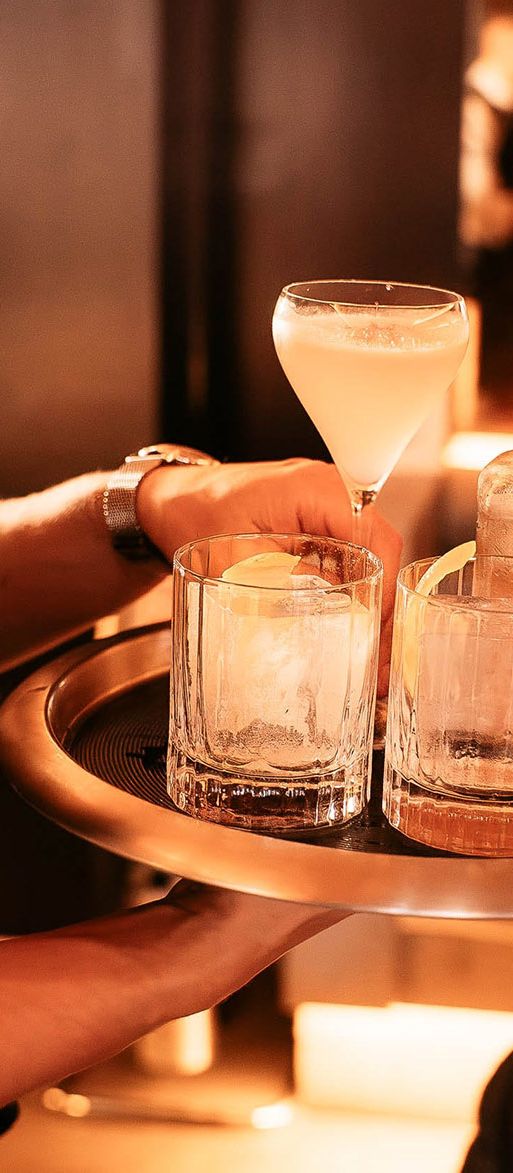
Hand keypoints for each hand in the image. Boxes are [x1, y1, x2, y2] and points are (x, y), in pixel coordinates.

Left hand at [137, 458, 401, 692]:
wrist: (170, 501)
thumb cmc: (193, 515)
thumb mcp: (233, 561)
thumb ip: (278, 588)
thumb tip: (319, 628)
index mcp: (314, 489)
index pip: (375, 537)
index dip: (383, 588)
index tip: (376, 631)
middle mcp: (328, 488)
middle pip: (379, 548)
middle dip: (383, 604)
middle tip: (380, 656)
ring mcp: (324, 503)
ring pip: (368, 554)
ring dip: (371, 600)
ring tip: (370, 652)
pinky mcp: (316, 520)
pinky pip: (349, 554)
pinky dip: (353, 590)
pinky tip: (350, 627)